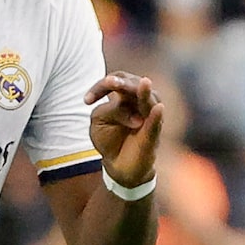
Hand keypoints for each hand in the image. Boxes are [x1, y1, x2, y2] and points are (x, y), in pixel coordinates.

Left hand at [87, 73, 163, 190]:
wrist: (118, 165)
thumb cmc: (109, 138)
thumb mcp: (100, 121)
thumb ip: (111, 111)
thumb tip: (135, 117)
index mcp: (125, 96)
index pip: (117, 79)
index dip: (102, 86)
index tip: (86, 102)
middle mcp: (139, 103)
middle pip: (134, 85)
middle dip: (124, 83)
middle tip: (111, 83)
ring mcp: (148, 119)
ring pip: (149, 102)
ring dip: (145, 93)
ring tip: (145, 82)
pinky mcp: (152, 136)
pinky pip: (155, 125)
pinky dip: (156, 117)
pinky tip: (159, 108)